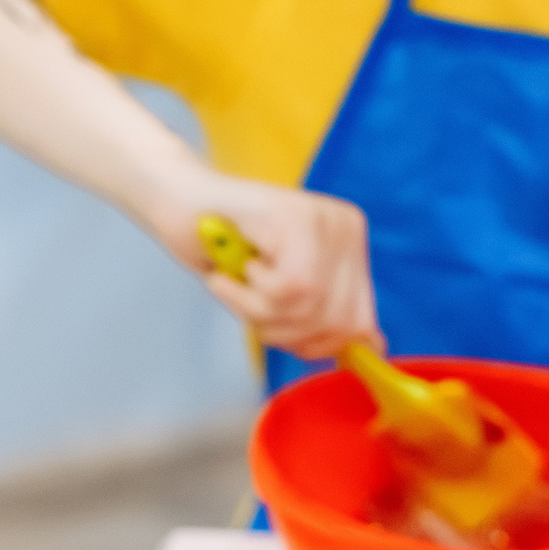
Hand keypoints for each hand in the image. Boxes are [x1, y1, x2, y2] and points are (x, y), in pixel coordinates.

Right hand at [136, 165, 378, 361]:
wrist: (176, 202)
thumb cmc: (222, 250)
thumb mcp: (282, 293)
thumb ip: (324, 316)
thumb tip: (372, 347)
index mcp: (350, 245)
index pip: (360, 323)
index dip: (315, 344)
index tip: (279, 326)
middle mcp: (346, 229)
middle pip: (338, 323)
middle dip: (286, 332)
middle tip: (250, 305)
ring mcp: (324, 220)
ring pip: (309, 308)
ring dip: (258, 312)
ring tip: (236, 284)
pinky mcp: (296, 220)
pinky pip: (286, 291)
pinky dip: (246, 296)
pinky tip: (231, 272)